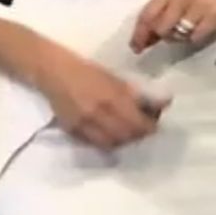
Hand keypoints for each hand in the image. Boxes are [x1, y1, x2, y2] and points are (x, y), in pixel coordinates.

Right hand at [41, 48, 171, 149]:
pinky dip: (106, 142)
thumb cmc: (87, 70)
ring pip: (112, 144)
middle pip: (127, 136)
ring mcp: (84, 124)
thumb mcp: (114, 78)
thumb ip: (135, 94)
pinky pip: (95, 144)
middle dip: (138, 135)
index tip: (154, 122)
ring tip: (127, 132)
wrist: (54, 71)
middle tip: (143, 128)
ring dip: (123, 141)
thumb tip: (160, 103)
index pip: (138, 123)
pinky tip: (110, 134)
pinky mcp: (73, 131)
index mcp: (112, 97)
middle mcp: (99, 113)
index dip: (150, 126)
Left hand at [129, 0, 215, 53]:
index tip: (136, 49)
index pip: (146, 14)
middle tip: (169, 38)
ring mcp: (196, 5)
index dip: (139, 34)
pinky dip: (196, 38)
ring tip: (191, 29)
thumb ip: (160, 17)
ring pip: (176, 34)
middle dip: (162, 36)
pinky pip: (195, 37)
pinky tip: (202, 30)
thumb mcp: (178, 1)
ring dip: (180, 38)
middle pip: (159, 26)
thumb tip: (141, 40)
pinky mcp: (212, 15)